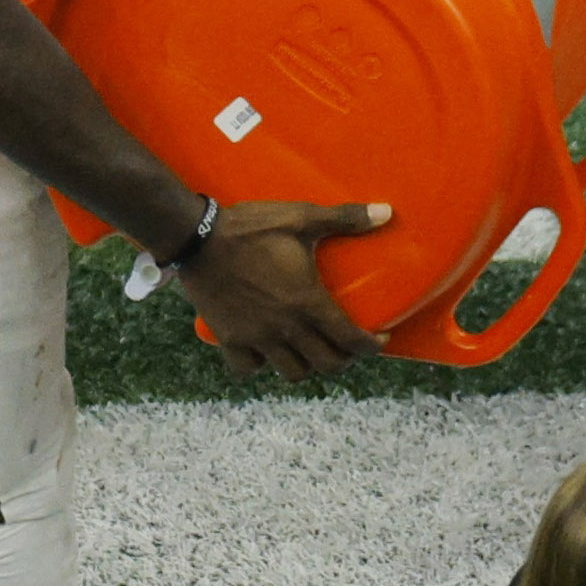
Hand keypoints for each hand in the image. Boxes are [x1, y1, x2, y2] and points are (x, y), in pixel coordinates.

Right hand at [177, 200, 393, 379]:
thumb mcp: (303, 217)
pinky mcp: (229, 339)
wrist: (198, 237)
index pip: (349, 339)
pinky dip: (262, 365)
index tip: (380, 336)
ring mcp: (256, 337)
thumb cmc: (253, 227)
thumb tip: (387, 212)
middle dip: (345, 358)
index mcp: (307, 303)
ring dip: (308, 365)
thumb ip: (345, 218)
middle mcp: (284, 328)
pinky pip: (250, 368)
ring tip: (313, 349)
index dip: (371, 345)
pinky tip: (269, 351)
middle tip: (349, 343)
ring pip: (291, 372)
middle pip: (325, 364)